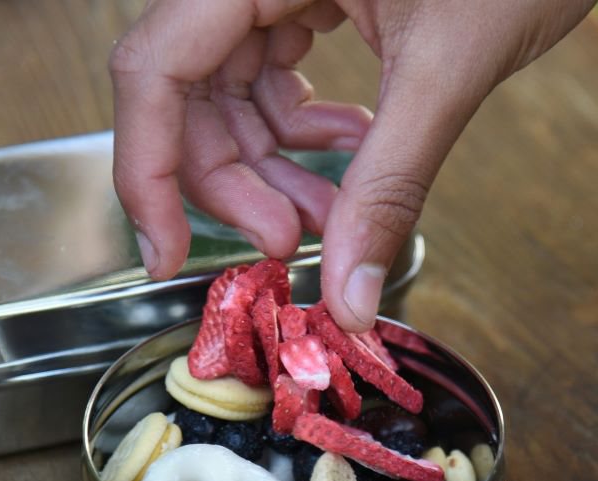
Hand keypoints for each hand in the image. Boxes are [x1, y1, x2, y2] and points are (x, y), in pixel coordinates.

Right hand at [110, 0, 593, 329]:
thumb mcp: (448, 70)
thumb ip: (390, 183)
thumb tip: (349, 295)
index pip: (156, 67)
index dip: (148, 170)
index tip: (169, 253)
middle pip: (190, 90)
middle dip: (234, 181)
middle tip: (291, 242)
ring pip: (233, 89)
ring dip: (275, 165)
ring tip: (337, 209)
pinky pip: (274, 70)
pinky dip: (305, 128)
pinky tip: (354, 145)